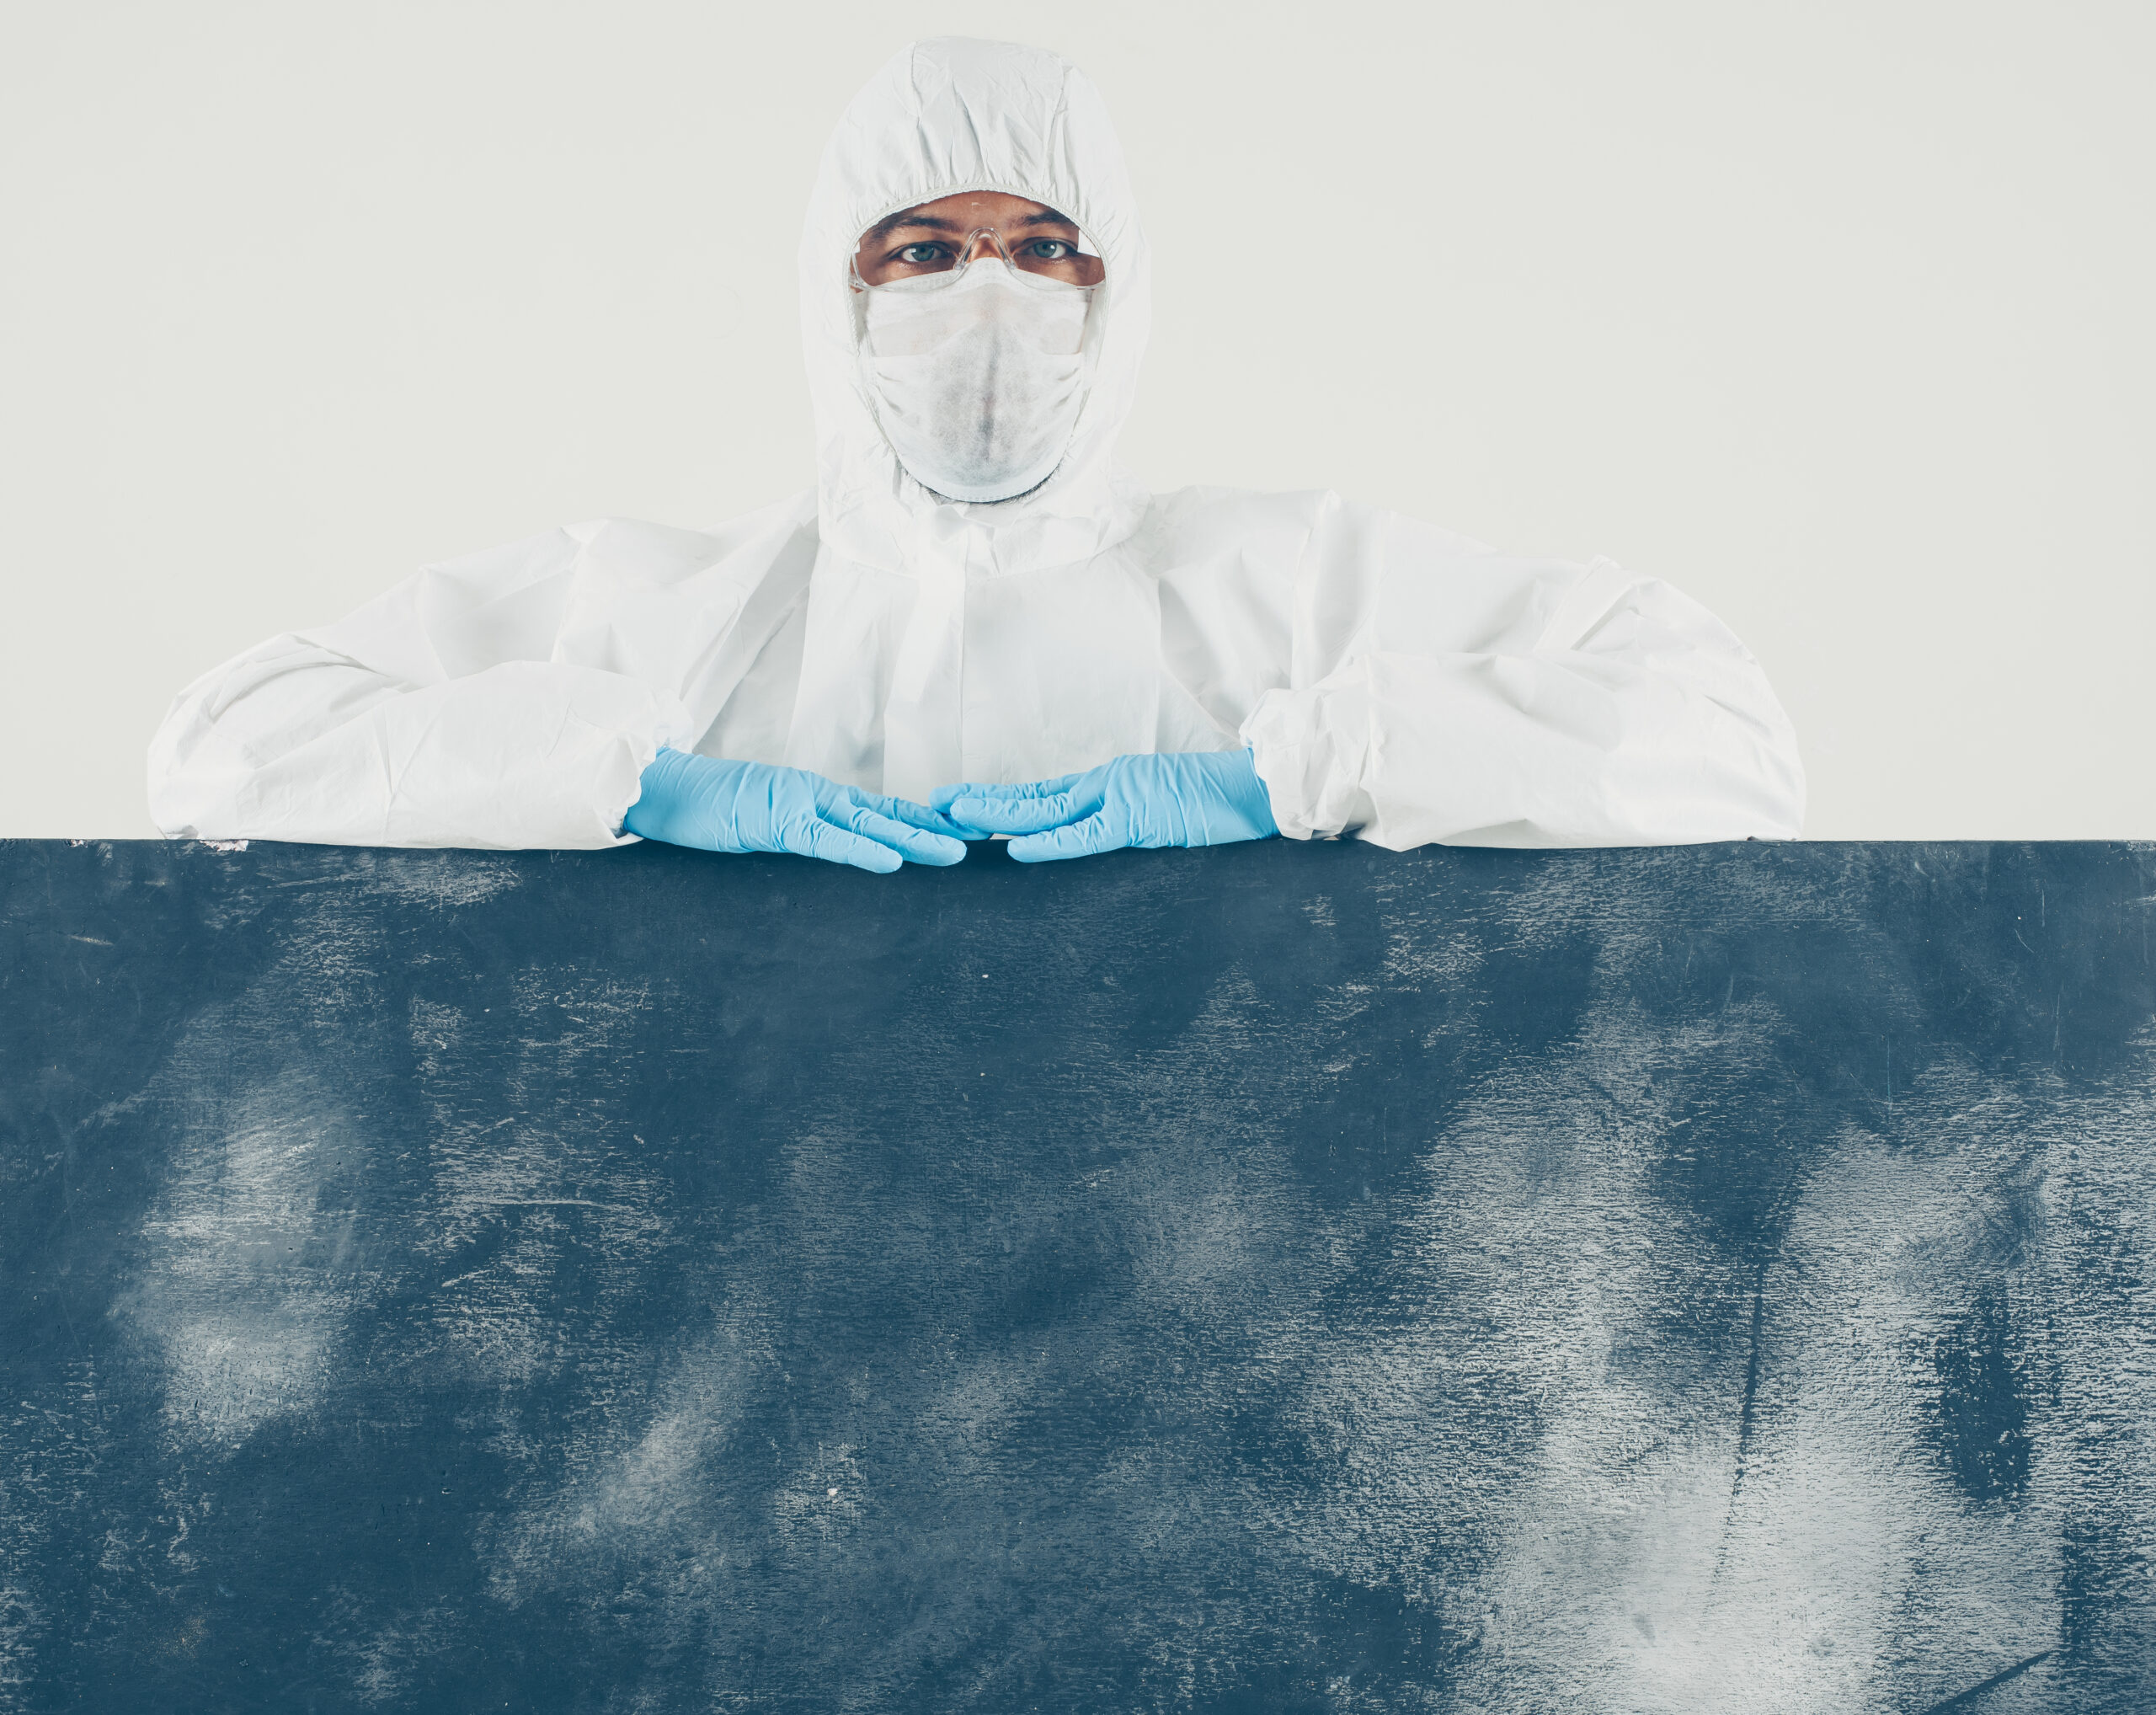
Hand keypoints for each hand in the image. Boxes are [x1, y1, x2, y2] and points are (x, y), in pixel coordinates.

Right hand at [625, 750, 968, 872]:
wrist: (665, 791)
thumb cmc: (713, 812)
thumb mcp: (770, 828)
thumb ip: (806, 838)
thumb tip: (840, 858)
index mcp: (821, 799)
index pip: (885, 811)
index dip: (928, 821)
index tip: (967, 831)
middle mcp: (820, 796)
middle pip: (891, 815)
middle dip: (940, 827)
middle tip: (985, 838)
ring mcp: (800, 806)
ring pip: (869, 826)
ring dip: (915, 841)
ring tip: (956, 854)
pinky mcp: (776, 824)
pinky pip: (826, 841)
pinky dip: (861, 852)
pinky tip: (892, 863)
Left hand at [933, 749, 1279, 861]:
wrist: (1258, 791)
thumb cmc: (1219, 808)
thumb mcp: (1162, 818)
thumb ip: (1128, 826)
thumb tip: (1101, 844)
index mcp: (1110, 787)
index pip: (1044, 795)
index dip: (1001, 800)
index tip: (962, 804)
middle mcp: (1105, 786)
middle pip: (1030, 796)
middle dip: (980, 802)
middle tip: (935, 805)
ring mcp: (1119, 799)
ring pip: (1044, 809)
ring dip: (995, 814)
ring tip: (954, 817)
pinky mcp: (1138, 821)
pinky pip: (1084, 836)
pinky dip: (1048, 842)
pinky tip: (1014, 847)